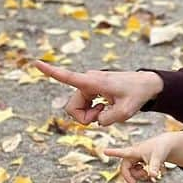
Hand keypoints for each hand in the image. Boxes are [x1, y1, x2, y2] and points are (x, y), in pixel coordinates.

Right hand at [34, 61, 161, 125]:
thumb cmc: (137, 95)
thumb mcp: (125, 113)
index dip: (50, 72)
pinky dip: (93, 112)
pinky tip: (105, 107)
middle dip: (83, 118)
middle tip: (103, 116)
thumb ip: (107, 120)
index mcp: (94, 82)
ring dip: (89, 115)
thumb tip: (96, 120)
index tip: (35, 62)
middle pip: (71, 107)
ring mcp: (89, 85)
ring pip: (77, 108)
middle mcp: (88, 81)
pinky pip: (83, 106)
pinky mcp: (92, 89)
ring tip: (107, 110)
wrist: (146, 84)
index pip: (68, 77)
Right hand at [104, 133, 178, 182]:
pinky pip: (136, 171)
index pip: (121, 152)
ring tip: (146, 173)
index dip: (112, 152)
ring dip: (137, 175)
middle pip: (125, 168)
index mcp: (134, 151)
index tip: (104, 150)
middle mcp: (132, 155)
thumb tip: (153, 175)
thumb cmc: (160, 148)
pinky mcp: (139, 162)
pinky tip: (147, 172)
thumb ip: (154, 167)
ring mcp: (135, 159)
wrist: (166, 145)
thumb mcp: (157, 158)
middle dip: (129, 176)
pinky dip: (141, 174)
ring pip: (131, 171)